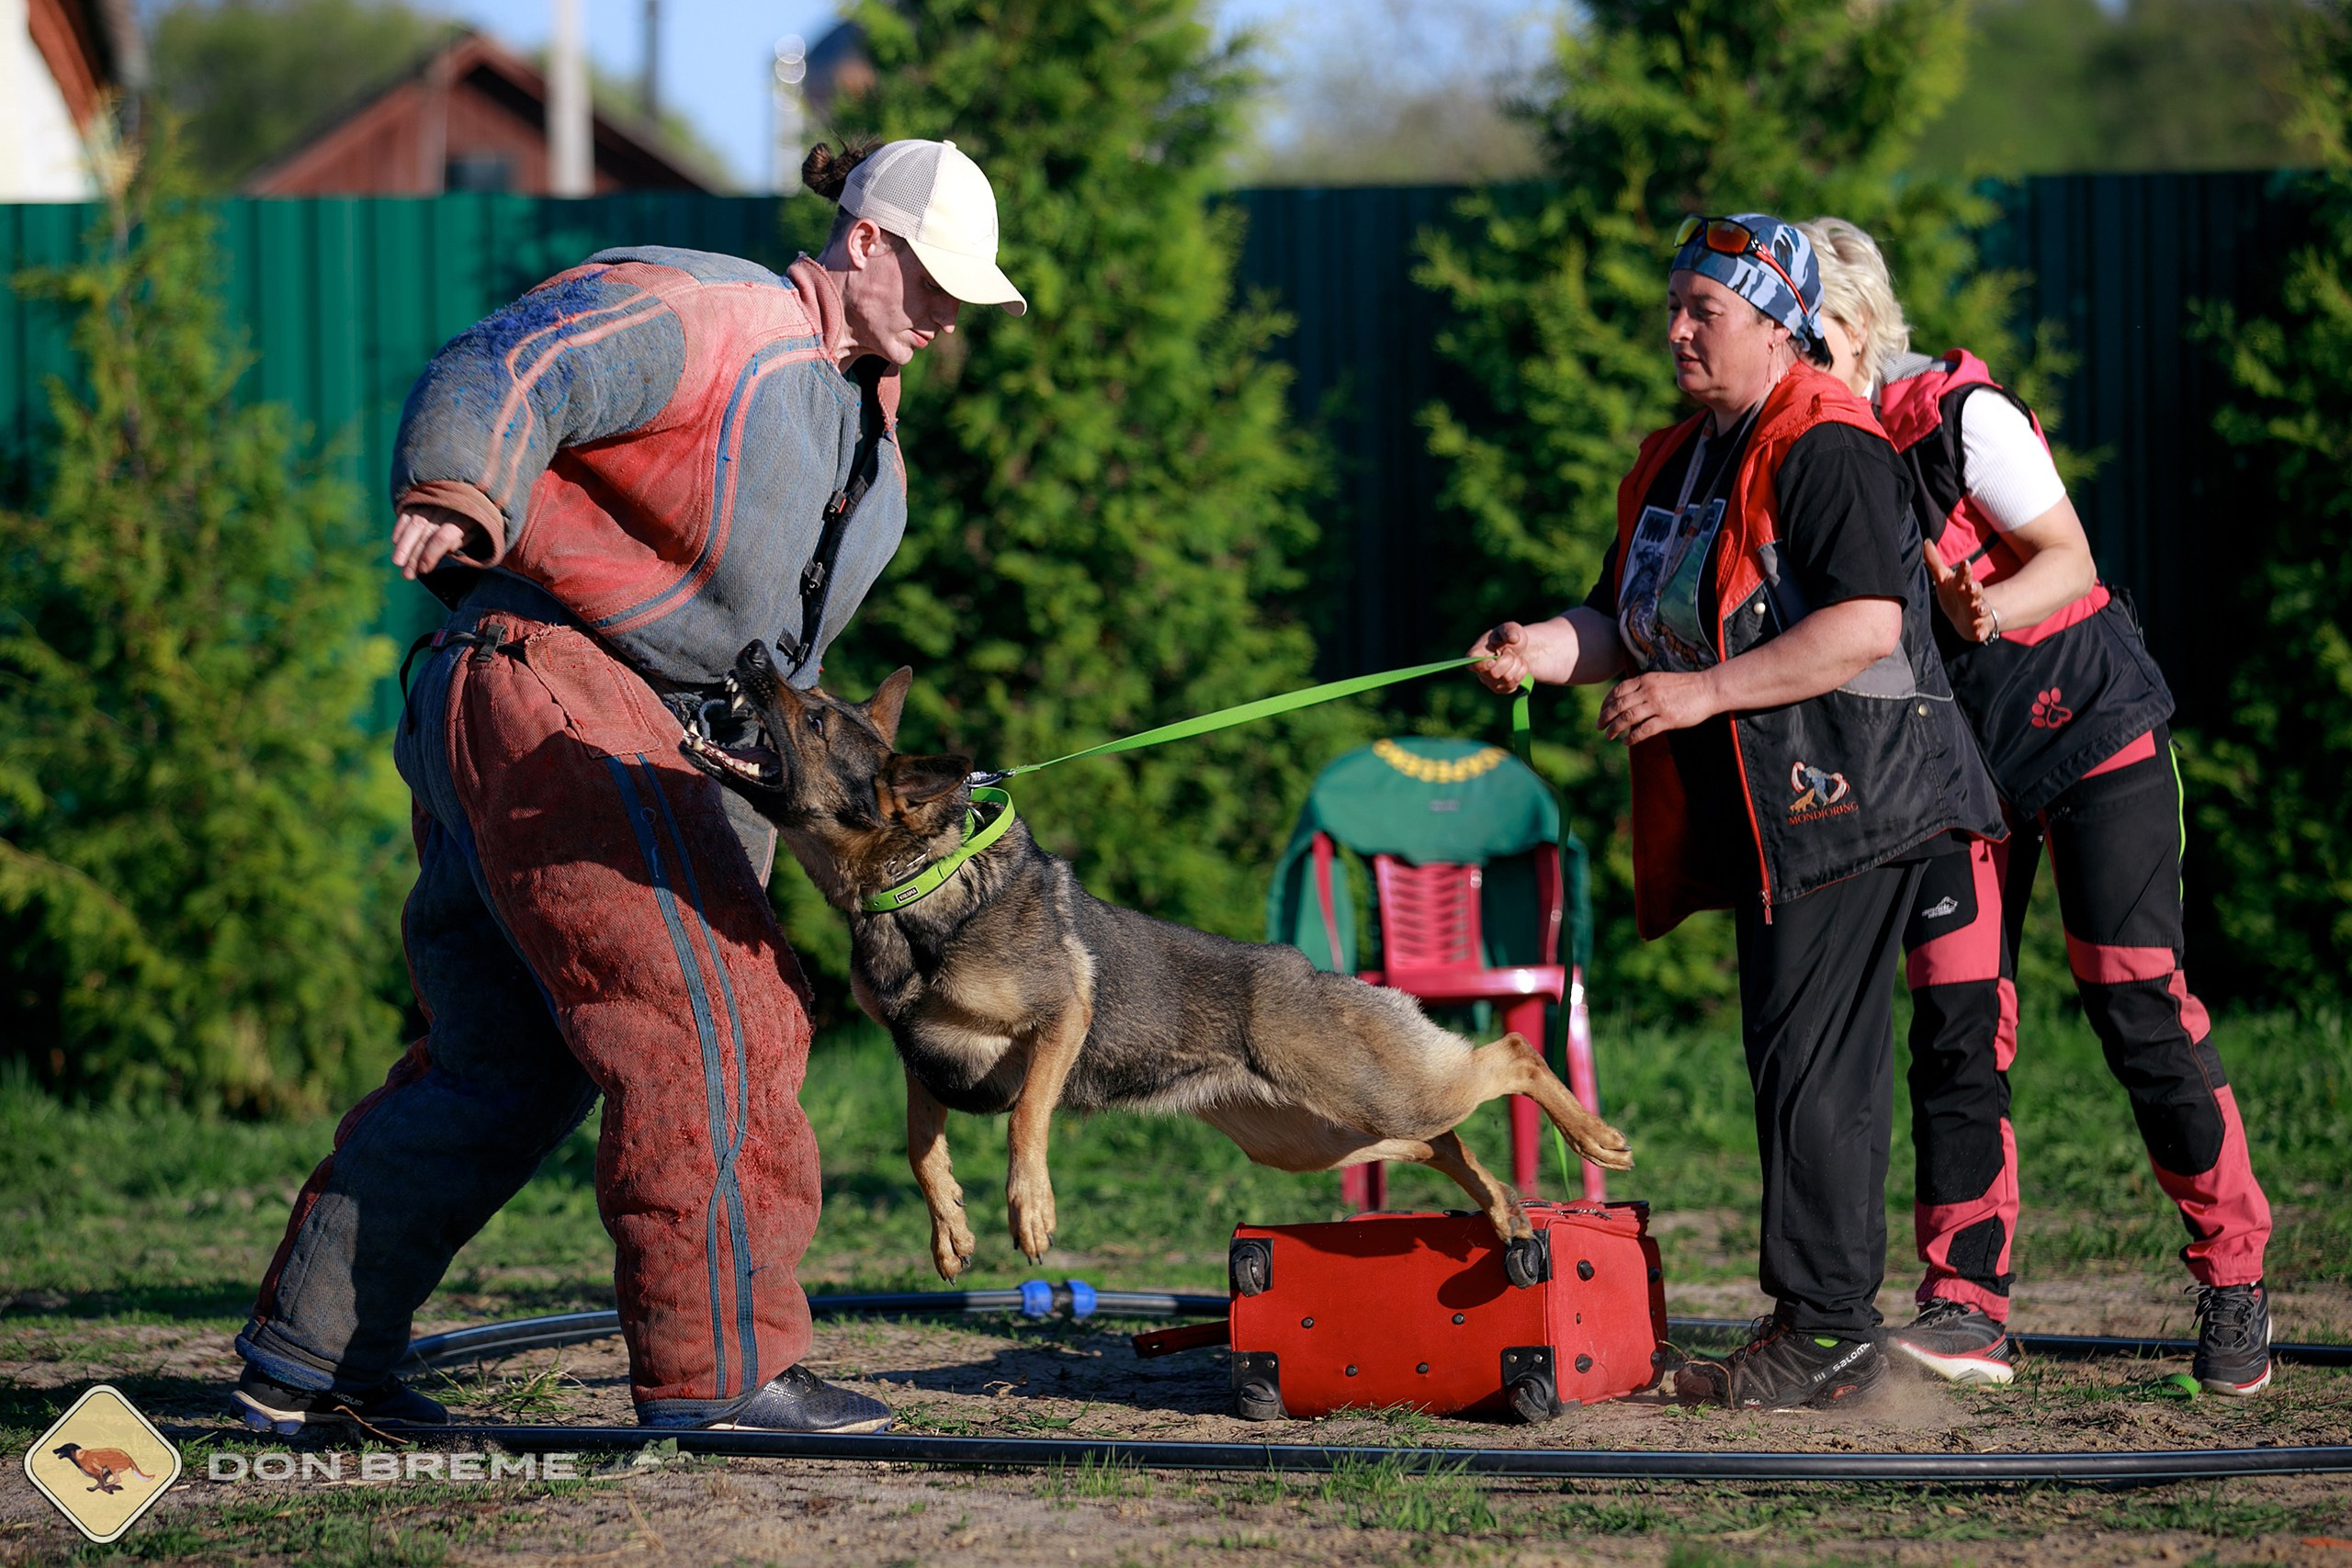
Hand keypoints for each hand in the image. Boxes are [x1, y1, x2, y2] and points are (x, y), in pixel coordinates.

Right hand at [391, 504, 478, 580]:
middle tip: (407, 575)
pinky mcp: (421, 499)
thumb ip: (463, 540)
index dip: (431, 554)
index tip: (423, 569)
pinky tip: (395, 541)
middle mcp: (446, 509)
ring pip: (414, 524)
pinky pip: (408, 513)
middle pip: (426, 534)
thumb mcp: (478, 531)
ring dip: (404, 544)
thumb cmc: (476, 520)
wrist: (472, 494)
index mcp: (464, 518)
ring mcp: (432, 502)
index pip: (443, 538)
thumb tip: (448, 549)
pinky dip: (401, 527)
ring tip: (397, 562)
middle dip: (415, 556)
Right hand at [1470, 622, 1527, 692]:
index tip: (1492, 662)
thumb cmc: (1508, 637)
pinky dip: (1521, 672)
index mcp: (1476, 654)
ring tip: (1515, 657)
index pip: (1472, 663)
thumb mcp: (1510, 628)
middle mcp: (1480, 671)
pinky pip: (1515, 684)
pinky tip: (1518, 665)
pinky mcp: (1503, 689)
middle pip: (1494, 673)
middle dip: (1508, 660)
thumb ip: (1510, 631)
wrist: (1517, 649)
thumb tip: (1513, 638)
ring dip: (1517, 665)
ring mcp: (1491, 682)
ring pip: (1507, 679)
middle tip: (1509, 651)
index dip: (1482, 665)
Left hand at [1597, 670, 1717, 743]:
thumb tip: (1628, 701)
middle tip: (1599, 726)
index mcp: (1645, 680)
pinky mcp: (1667, 719)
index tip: (1602, 712)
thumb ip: (1644, 687)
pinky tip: (1626, 742)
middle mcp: (1648, 691)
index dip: (1606, 703)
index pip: (1617, 691)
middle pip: (1618, 705)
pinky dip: (1632, 737)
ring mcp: (1657, 705)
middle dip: (1605, 717)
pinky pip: (1643, 730)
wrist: (1709, 688)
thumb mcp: (1661, 680)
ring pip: (1627, 718)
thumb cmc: (1686, 686)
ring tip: (1609, 736)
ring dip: (1614, 729)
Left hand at [1923, 541, 1995, 641]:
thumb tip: (1925, 540)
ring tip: (1981, 609)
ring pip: (1982, 610)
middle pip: (1976, 591)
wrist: (1966, 618)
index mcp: (1963, 585)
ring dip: (1982, 609)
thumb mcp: (1944, 579)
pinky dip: (1981, 633)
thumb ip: (1934, 562)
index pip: (1964, 576)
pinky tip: (1979, 635)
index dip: (1964, 570)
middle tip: (1974, 586)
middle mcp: (1973, 597)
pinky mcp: (1979, 627)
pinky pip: (1981, 631)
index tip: (1964, 563)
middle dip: (1976, 588)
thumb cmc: (1955, 594)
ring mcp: (1977, 612)